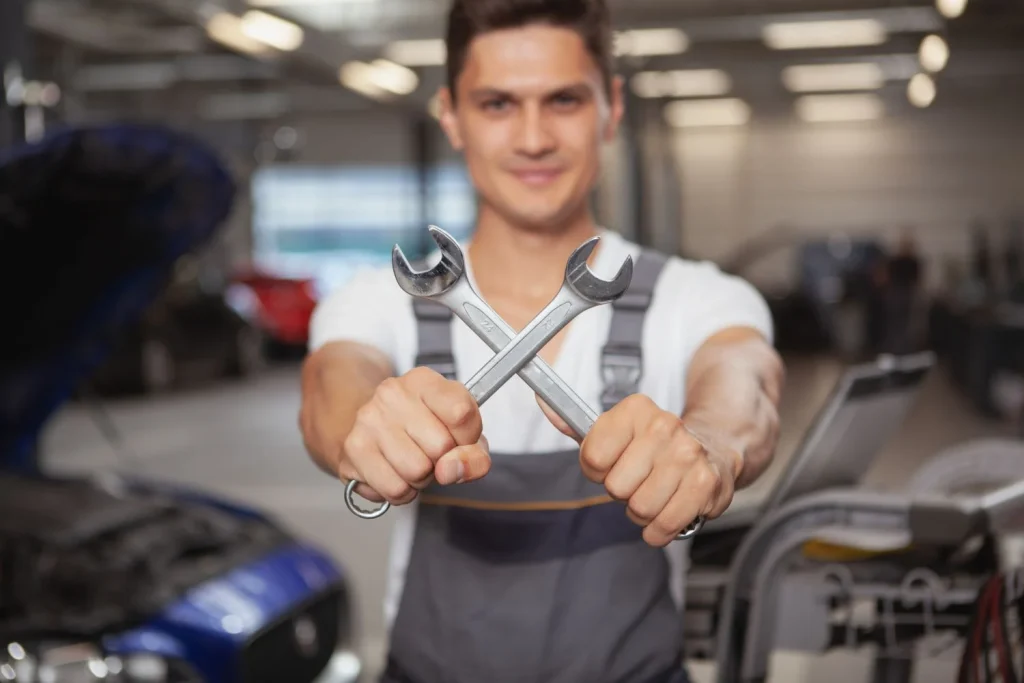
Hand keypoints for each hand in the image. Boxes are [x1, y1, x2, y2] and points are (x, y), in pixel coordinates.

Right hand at [341, 367, 489, 505]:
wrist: (375, 430)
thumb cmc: (424, 430)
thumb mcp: (461, 434)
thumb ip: (475, 454)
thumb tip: (452, 470)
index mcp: (424, 381)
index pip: (462, 413)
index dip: (468, 438)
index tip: (458, 437)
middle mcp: (393, 393)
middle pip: (441, 447)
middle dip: (442, 461)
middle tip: (429, 452)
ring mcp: (369, 419)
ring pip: (417, 472)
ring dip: (421, 479)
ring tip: (412, 462)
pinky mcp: (354, 449)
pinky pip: (394, 489)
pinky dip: (402, 491)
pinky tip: (396, 473)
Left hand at [544, 394, 739, 546]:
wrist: (711, 449)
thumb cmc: (652, 446)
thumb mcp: (614, 430)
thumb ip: (575, 423)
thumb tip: (541, 399)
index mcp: (635, 410)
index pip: (592, 457)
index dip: (596, 470)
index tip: (608, 466)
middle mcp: (664, 426)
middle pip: (616, 487)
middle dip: (622, 493)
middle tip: (637, 482)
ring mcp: (688, 454)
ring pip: (640, 508)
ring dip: (642, 512)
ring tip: (653, 494)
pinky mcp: (705, 483)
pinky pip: (665, 525)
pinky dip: (660, 529)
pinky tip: (666, 512)